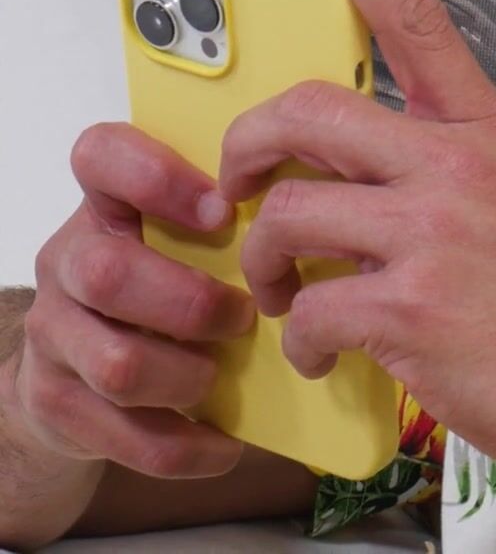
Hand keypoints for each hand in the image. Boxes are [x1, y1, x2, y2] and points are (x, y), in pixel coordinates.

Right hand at [16, 124, 254, 479]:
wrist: (82, 371)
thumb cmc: (164, 285)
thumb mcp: (187, 237)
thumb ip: (237, 212)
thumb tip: (335, 203)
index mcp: (107, 206)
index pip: (100, 156)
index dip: (158, 177)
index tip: (224, 209)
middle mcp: (69, 261)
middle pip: (107, 272)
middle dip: (190, 302)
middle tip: (241, 317)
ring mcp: (54, 335)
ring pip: (117, 363)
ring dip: (188, 376)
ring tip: (219, 375)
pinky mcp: (56, 403)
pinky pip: (123, 433)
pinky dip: (185, 445)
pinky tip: (222, 444)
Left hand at [217, 0, 495, 488]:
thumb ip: (460, 171)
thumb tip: (383, 178)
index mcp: (489, 134)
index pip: (417, 22)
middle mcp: (459, 167)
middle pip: (308, 114)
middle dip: (247, 151)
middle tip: (239, 190)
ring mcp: (434, 233)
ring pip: (289, 215)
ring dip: (265, 263)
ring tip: (281, 294)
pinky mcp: (410, 306)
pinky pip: (307, 306)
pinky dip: (299, 339)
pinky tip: (325, 355)